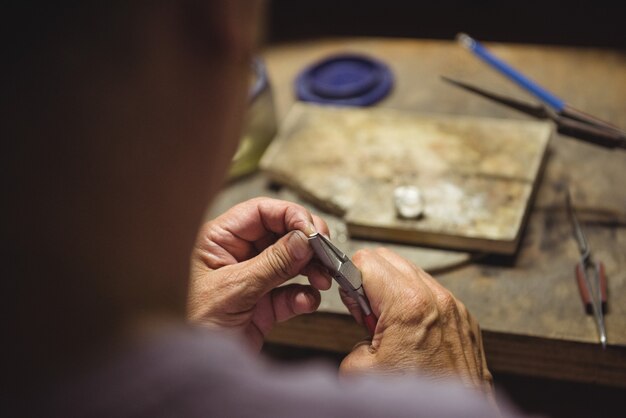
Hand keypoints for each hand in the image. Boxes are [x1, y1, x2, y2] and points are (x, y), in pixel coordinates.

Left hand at [187, 198, 330, 350]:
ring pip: (291, 262)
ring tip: (322, 278)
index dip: (290, 216)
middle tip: (324, 252)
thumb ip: (273, 263)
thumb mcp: (236, 289)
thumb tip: (302, 239)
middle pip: (281, 234)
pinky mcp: (265, 304)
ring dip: (311, 269)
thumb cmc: (197, 327)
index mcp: (220, 240)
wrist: (198, 374)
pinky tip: (306, 301)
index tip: (312, 230)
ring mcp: (253, 279)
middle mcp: (237, 255)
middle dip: (306, 244)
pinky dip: (304, 295)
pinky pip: (292, 291)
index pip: (260, 212)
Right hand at [340, 248, 492, 393]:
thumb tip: (362, 332)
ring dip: (393, 292)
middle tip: (367, 314)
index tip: (351, 301)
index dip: (350, 281)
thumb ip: (352, 336)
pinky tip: (410, 333)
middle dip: (370, 281)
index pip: (366, 261)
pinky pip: (433, 294)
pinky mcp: (464, 321)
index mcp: (409, 305)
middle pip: (388, 260)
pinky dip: (416, 304)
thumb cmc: (416, 404)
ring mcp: (455, 309)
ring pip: (412, 274)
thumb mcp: (360, 370)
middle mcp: (437, 300)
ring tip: (390, 328)